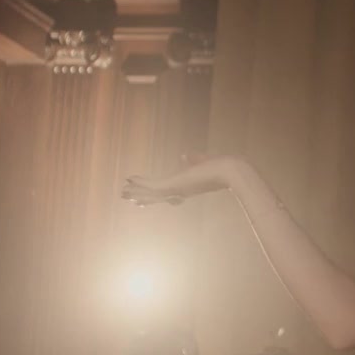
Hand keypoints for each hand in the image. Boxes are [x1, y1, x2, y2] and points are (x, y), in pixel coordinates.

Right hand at [121, 154, 246, 206]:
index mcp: (188, 187)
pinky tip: (128, 179)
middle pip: (158, 196)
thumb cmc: (223, 167)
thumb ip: (195, 159)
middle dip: (144, 197)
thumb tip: (187, 155)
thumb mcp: (204, 161)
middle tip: (130, 200)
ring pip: (152, 193)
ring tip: (122, 193)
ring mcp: (176, 189)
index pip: (170, 193)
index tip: (149, 198)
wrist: (232, 171)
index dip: (160, 196)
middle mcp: (181, 191)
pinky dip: (140, 182)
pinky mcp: (173, 184)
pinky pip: (151, 185)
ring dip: (136, 191)